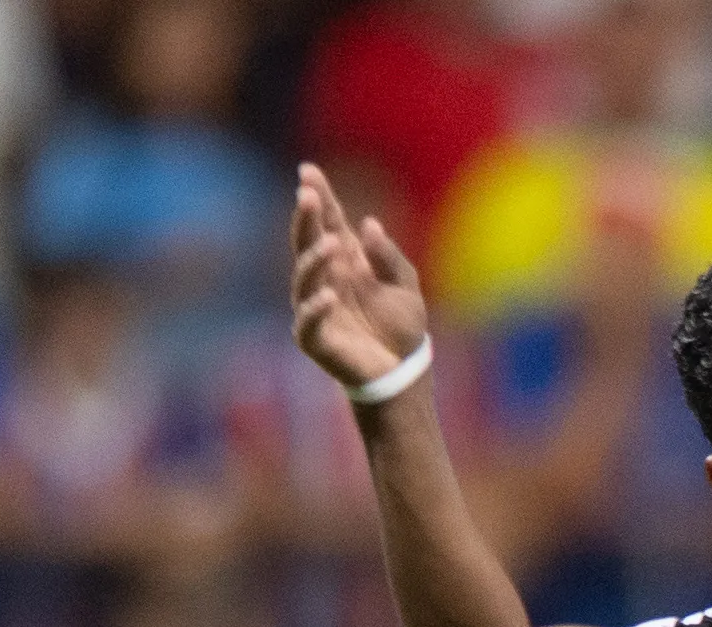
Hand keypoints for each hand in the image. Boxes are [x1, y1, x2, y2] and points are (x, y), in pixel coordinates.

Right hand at [288, 162, 428, 392]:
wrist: (403, 370)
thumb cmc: (400, 324)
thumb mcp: (406, 285)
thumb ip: (389, 256)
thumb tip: (369, 224)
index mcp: (344, 259)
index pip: (326, 221)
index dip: (317, 197)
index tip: (308, 171)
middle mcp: (324, 277)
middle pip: (308, 241)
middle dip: (305, 218)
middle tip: (307, 195)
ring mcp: (315, 305)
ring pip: (305, 277)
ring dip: (314, 258)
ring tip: (331, 244)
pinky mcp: (315, 338)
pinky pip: (308, 321)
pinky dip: (316, 308)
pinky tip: (328, 295)